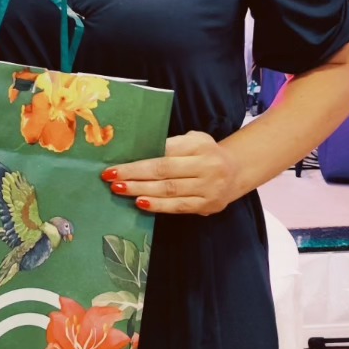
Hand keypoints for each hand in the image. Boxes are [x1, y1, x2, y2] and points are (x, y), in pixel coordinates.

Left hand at [102, 130, 241, 215]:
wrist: (236, 172)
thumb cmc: (206, 154)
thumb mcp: (194, 141)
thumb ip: (171, 145)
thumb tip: (136, 155)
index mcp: (200, 145)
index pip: (165, 151)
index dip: (139, 159)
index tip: (116, 165)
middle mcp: (207, 165)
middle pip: (164, 171)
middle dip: (134, 175)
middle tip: (111, 178)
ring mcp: (209, 187)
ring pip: (169, 190)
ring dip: (141, 190)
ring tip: (120, 189)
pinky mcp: (208, 205)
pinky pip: (178, 206)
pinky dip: (158, 205)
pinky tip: (141, 203)